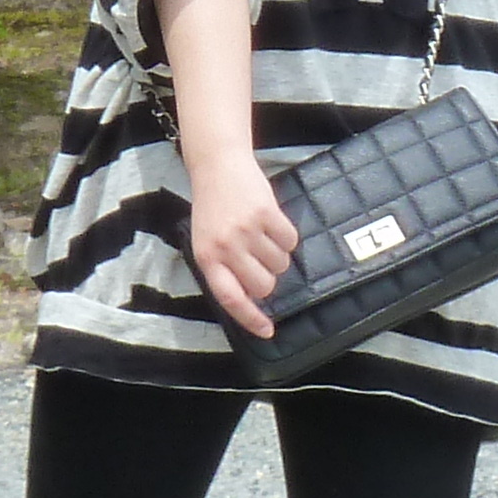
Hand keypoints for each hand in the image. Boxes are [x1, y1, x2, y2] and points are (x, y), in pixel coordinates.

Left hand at [184, 151, 299, 334]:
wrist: (218, 166)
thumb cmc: (213, 209)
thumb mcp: (207, 242)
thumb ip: (224, 269)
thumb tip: (252, 299)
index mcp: (207, 258)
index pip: (231, 298)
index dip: (251, 319)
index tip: (267, 331)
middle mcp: (226, 247)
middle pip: (263, 285)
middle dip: (268, 278)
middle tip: (259, 260)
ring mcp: (247, 230)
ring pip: (280, 264)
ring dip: (277, 255)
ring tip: (261, 235)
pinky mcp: (267, 213)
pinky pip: (290, 241)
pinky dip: (286, 236)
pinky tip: (271, 223)